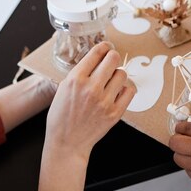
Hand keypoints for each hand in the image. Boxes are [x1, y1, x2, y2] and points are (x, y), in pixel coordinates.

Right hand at [44, 42, 135, 160]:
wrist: (66, 143)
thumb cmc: (61, 117)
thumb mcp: (63, 89)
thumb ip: (79, 74)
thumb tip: (95, 59)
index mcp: (76, 79)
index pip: (96, 52)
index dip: (104, 46)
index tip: (107, 47)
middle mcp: (91, 88)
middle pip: (113, 59)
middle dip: (112, 57)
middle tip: (111, 61)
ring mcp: (105, 101)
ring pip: (122, 74)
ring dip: (117, 75)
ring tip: (111, 82)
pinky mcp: (115, 113)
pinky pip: (129, 91)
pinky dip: (125, 90)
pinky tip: (117, 93)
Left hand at [169, 112, 190, 185]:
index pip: (185, 127)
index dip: (181, 126)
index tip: (181, 127)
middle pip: (174, 141)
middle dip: (176, 138)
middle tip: (181, 138)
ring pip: (177, 157)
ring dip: (180, 153)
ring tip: (187, 152)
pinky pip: (186, 170)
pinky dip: (189, 167)